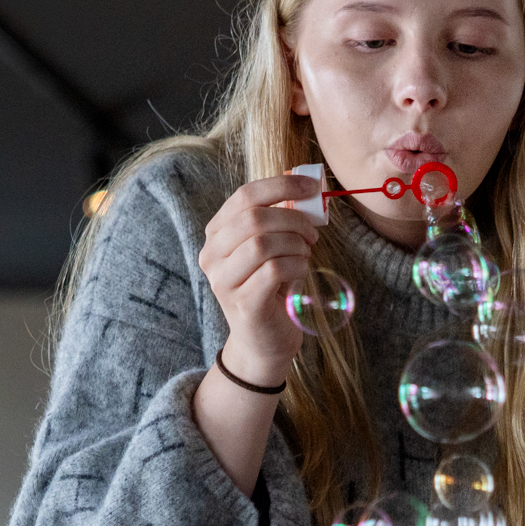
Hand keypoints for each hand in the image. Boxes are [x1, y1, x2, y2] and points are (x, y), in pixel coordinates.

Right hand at [197, 174, 322, 388]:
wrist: (263, 341)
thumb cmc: (271, 288)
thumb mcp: (272, 247)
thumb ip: (279, 217)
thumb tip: (304, 184)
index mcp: (217, 234)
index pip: (245, 196)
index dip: (282, 186)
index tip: (312, 186)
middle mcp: (212, 256)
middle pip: (253, 218)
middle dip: (292, 220)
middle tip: (312, 233)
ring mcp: (223, 281)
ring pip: (261, 243)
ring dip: (294, 244)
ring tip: (304, 255)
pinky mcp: (243, 303)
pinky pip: (273, 270)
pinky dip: (296, 265)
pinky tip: (301, 271)